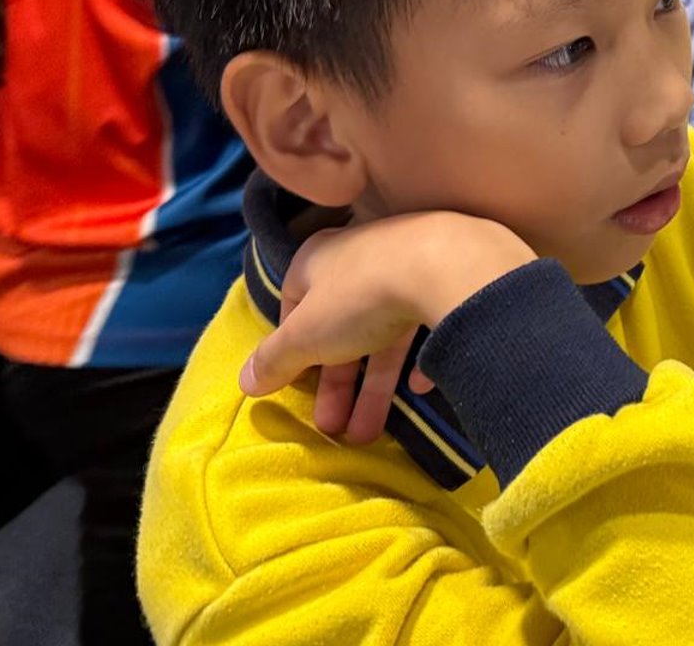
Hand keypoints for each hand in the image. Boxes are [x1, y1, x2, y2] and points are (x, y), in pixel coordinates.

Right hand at [240, 212, 533, 443]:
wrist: (448, 264)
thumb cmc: (360, 295)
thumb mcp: (305, 334)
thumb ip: (275, 359)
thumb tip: (245, 381)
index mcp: (318, 259)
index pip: (294, 304)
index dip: (291, 347)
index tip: (294, 384)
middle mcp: (360, 257)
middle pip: (340, 328)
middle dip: (335, 384)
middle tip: (331, 429)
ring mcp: (406, 267)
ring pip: (382, 335)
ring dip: (372, 388)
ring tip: (365, 435)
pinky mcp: (444, 282)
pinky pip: (426, 326)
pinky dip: (420, 360)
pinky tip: (421, 388)